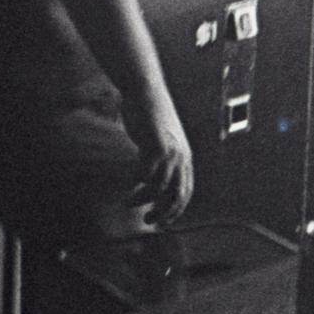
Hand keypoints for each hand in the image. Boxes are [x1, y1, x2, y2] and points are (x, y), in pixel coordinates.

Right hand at [127, 96, 194, 226]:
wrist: (146, 92)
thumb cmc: (150, 115)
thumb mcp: (162, 140)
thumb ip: (161, 158)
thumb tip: (151, 177)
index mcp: (185, 157)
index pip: (186, 192)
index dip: (175, 209)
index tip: (162, 221)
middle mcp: (181, 157)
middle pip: (177, 196)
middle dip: (164, 212)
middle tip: (148, 220)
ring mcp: (170, 153)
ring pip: (159, 188)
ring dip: (142, 199)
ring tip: (128, 202)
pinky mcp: (156, 147)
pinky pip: (145, 175)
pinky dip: (135, 183)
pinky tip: (127, 184)